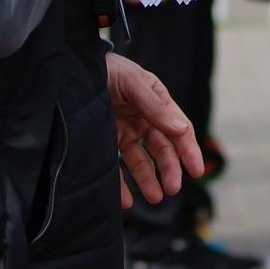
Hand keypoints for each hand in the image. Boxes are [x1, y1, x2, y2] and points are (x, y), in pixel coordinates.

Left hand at [108, 53, 204, 207]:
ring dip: (149, 180)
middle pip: (163, 150)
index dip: (189, 150)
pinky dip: (122, 185)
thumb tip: (181, 130)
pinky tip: (127, 200)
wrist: (73, 69)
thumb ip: (155, 106)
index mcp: (158, 103)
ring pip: (142, 162)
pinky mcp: (108, 143)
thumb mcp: (132, 82)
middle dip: (170, 170)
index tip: (196, 170)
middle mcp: (145, 120)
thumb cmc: (108, 68)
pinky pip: (117, 168)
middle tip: (172, 188)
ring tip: (155, 198)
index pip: (179, 130)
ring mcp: (126, 132)